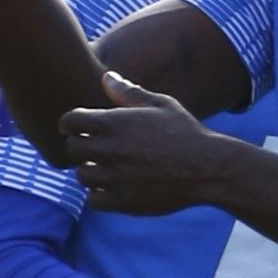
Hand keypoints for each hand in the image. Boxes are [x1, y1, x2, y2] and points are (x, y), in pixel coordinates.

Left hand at [62, 73, 229, 215]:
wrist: (208, 168)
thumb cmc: (186, 133)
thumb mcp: (162, 105)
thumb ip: (129, 92)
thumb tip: (106, 77)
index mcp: (114, 123)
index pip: (69, 121)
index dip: (71, 124)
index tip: (80, 128)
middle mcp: (109, 149)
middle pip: (72, 148)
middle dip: (81, 147)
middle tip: (95, 150)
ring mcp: (114, 177)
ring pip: (82, 175)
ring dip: (91, 172)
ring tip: (108, 169)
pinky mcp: (122, 201)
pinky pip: (94, 200)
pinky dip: (100, 195)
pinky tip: (115, 188)